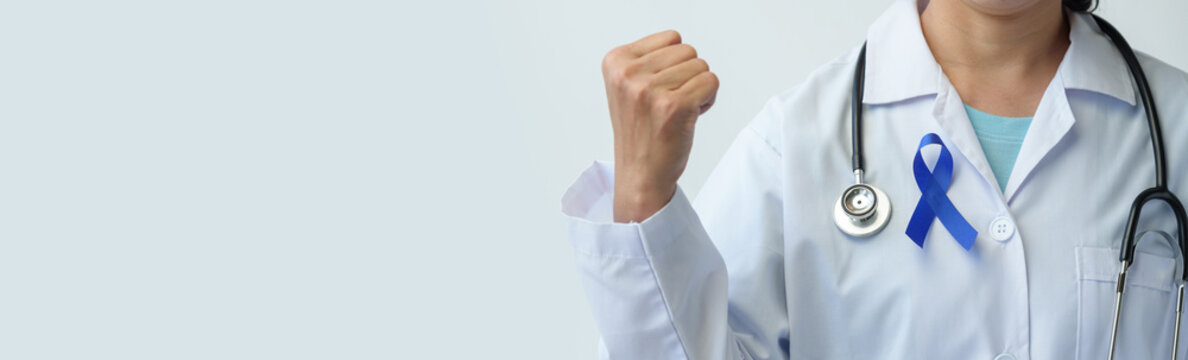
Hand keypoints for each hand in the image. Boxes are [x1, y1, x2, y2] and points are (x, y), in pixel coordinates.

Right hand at [601, 30, 718, 222]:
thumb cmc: (640, 130)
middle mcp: (628, 74)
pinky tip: (689, 117)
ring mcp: (649, 90)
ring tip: (677, 111)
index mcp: (615, 62)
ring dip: (698, 89)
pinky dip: (708, 100)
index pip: (671, 38)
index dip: (674, 64)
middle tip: (670, 103)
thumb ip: (648, 59)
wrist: (640, 174)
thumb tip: (679, 43)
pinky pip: (711, 83)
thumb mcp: (628, 86)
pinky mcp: (673, 107)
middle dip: (688, 76)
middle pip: (688, 51)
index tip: (658, 89)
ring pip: (702, 66)